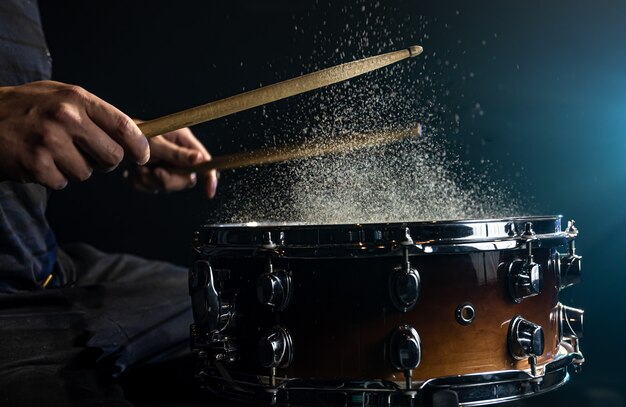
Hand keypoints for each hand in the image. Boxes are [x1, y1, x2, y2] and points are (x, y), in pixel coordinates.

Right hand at [0, 81, 148, 188]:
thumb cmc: (26, 108)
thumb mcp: (60, 97)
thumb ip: (94, 113)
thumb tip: (134, 136)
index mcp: (77, 99)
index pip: (124, 126)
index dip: (139, 146)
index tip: (142, 156)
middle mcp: (66, 117)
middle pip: (112, 156)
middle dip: (105, 162)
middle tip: (88, 155)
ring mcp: (50, 141)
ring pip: (87, 173)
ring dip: (73, 169)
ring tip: (52, 152)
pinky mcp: (35, 164)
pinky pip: (62, 182)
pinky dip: (53, 177)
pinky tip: (38, 161)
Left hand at [125, 127, 217, 198]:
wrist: (110, 139)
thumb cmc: (132, 134)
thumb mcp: (155, 143)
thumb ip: (177, 154)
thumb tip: (200, 159)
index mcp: (184, 141)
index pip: (205, 162)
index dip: (209, 178)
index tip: (208, 193)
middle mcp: (178, 154)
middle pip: (187, 179)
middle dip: (169, 180)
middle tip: (155, 172)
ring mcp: (166, 166)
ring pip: (168, 186)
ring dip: (151, 180)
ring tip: (139, 168)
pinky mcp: (153, 175)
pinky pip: (152, 188)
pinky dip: (141, 183)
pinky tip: (134, 171)